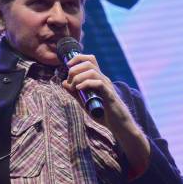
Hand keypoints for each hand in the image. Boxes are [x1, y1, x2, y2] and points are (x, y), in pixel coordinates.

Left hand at [62, 54, 150, 176]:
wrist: (118, 125)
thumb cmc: (103, 114)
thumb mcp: (85, 102)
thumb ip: (74, 93)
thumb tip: (63, 82)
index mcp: (98, 79)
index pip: (89, 60)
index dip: (77, 58)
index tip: (68, 66)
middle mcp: (103, 79)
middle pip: (89, 62)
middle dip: (75, 68)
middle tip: (69, 81)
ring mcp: (107, 86)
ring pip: (92, 71)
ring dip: (79, 77)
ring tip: (74, 87)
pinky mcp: (109, 95)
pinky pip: (98, 83)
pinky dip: (86, 84)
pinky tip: (79, 89)